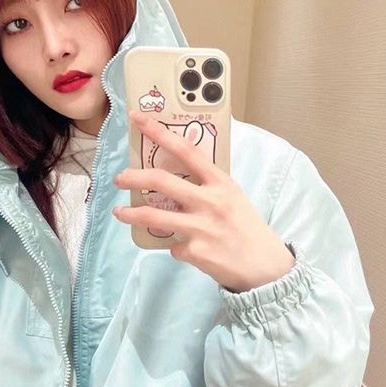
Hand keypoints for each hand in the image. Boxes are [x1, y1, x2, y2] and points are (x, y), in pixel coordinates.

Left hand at [112, 110, 295, 292]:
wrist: (265, 267)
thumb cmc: (248, 229)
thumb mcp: (234, 198)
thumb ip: (209, 187)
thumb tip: (176, 181)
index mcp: (221, 183)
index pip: (186, 151)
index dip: (159, 132)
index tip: (138, 119)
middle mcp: (210, 202)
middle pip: (162, 181)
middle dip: (134, 177)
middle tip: (120, 178)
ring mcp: (201, 227)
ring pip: (153, 216)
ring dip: (131, 214)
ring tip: (120, 213)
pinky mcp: (195, 252)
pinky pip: (173, 247)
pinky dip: (175, 247)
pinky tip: (187, 249)